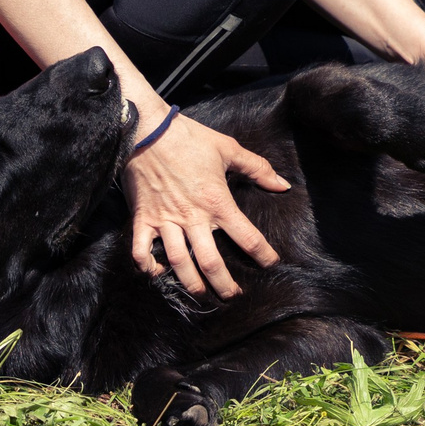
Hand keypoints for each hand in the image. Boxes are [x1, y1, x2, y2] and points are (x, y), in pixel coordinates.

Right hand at [124, 112, 289, 297]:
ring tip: (201, 294)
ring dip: (191, 283)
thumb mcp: (228, 149)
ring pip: (179, 262)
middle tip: (233, 295)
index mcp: (217, 201)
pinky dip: (147, 266)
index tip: (271, 263)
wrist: (147, 130)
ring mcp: (165, 220)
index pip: (246, 236)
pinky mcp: (143, 219)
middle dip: (224, 284)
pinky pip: (141, 251)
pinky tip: (157, 273)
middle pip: (211, 262)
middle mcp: (192, 216)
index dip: (262, 253)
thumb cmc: (190, 138)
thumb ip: (258, 168)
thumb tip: (283, 185)